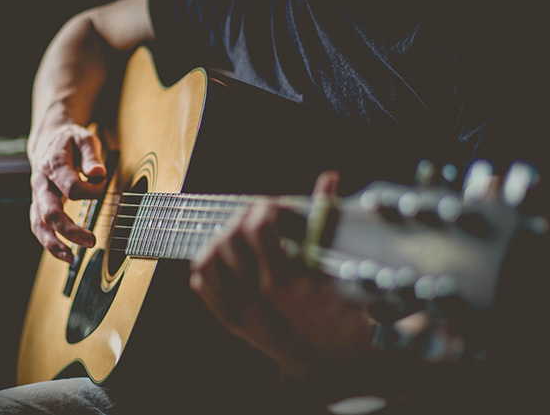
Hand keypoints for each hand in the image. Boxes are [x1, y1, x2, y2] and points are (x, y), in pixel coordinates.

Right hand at [28, 123, 106, 262]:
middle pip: (51, 211)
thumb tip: (97, 173)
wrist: (49, 141)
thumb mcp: (85, 139)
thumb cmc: (71, 141)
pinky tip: (65, 255)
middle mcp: (41, 182)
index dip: (92, 190)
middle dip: (70, 229)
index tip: (102, 183)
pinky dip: (50, 243)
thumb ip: (91, 156)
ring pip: (39, 224)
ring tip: (71, 258)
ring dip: (54, 243)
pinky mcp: (39, 205)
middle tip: (91, 240)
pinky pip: (39, 227)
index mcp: (53, 164)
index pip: (72, 187)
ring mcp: (38, 195)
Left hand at [189, 172, 377, 377]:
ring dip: (222, 240)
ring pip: (207, 262)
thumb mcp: (343, 272)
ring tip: (243, 235)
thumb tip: (328, 177)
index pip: (257, 228)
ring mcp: (240, 312)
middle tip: (260, 216)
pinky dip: (210, 267)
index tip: (276, 207)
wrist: (335, 372)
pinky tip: (229, 259)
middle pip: (227, 240)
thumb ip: (329, 219)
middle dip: (242, 219)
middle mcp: (256, 299)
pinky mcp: (233, 322)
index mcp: (285, 283)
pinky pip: (203, 286)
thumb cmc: (346, 321)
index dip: (265, 208)